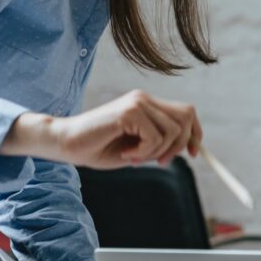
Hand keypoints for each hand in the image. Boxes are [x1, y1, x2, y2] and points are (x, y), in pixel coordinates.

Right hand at [4, 90, 203, 168]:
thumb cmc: (97, 148)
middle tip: (160, 162)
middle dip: (179, 145)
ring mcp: (137, 102)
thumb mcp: (137, 148)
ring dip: (156, 152)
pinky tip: (126, 154)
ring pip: (172, 131)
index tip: (192, 154)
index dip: (195, 133)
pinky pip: (155, 137)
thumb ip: (159, 144)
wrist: (65, 144)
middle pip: (186, 117)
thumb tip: (188, 147)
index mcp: (147, 104)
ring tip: (133, 157)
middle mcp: (144, 99)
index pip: (186, 112)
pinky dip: (144, 152)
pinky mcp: (129, 112)